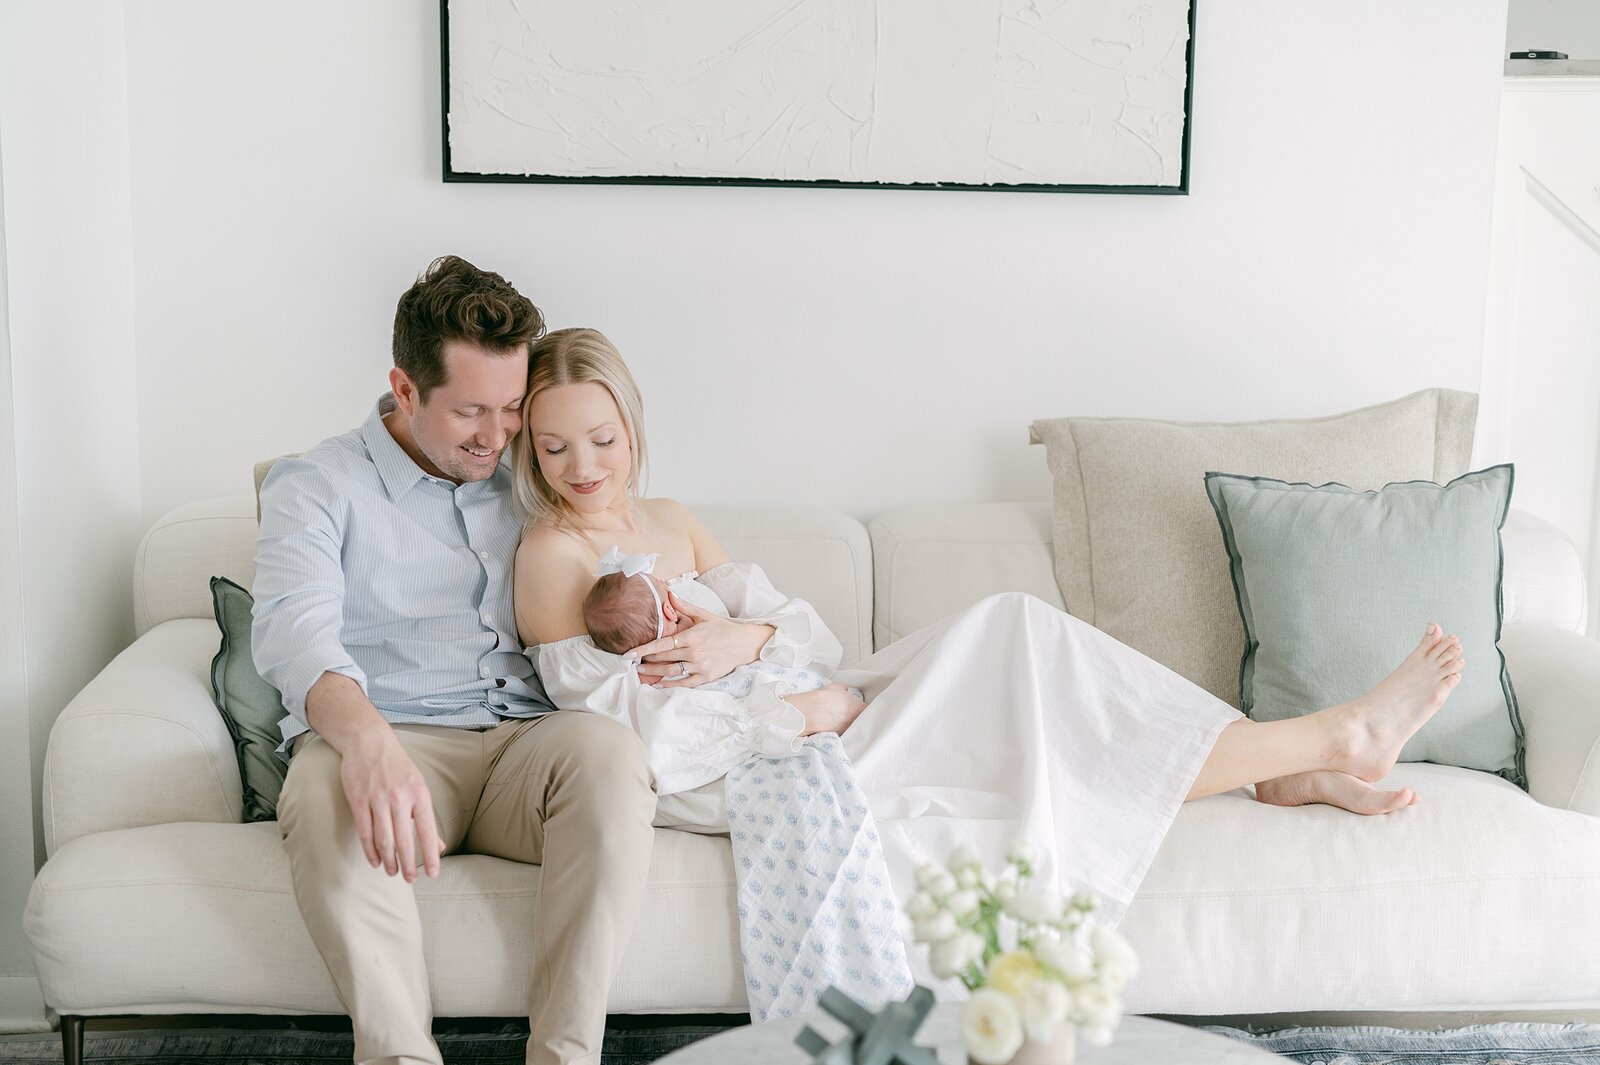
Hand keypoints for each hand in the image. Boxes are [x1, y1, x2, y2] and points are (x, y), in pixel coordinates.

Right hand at [340, 727, 444, 882]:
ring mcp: (378, 799)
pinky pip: (365, 831)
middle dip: (408, 865)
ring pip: (384, 839)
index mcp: (420, 794)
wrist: (369, 742)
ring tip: (393, 873)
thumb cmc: (399, 768)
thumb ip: (427, 818)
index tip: (434, 874)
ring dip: (389, 861)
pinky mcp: (358, 799)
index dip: (431, 855)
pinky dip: (370, 850)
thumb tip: (439, 847)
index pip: (428, 831)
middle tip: (410, 880)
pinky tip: (375, 861)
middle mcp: (400, 798)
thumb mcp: (419, 788)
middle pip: (404, 840)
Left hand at [629, 591, 774, 687]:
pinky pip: (684, 683)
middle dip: (646, 660)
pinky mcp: (705, 677)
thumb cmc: (722, 628)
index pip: (662, 644)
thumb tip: (668, 593)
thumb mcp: (703, 614)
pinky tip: (657, 684)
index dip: (644, 649)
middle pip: (663, 659)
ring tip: (640, 672)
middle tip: (631, 661)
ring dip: (653, 673)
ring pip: (671, 672)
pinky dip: (669, 685)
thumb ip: (684, 606)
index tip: (629, 653)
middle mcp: (694, 652)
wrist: (744, 643)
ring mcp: (700, 666)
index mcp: (691, 636)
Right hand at [785, 683, 867, 735]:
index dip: (864, 709)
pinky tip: (832, 727)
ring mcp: (848, 730)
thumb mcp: (836, 687)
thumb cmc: (824, 697)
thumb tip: (845, 689)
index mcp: (859, 708)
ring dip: (848, 725)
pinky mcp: (839, 737)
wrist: (811, 712)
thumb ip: (844, 689)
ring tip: (838, 721)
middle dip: (857, 718)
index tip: (859, 708)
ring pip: (852, 728)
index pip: (869, 710)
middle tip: (848, 714)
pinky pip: (842, 734)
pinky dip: (839, 731)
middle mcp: (856, 721)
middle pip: (861, 720)